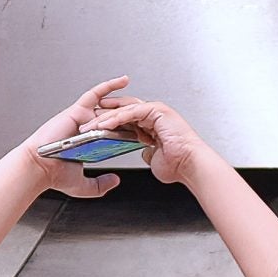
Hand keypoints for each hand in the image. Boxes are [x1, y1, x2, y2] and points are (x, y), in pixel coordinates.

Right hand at [19, 75, 135, 199]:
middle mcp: (87, 128)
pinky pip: (95, 95)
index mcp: (90, 142)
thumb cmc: (55, 175)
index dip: (129, 131)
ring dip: (125, 101)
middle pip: (114, 118)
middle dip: (131, 117)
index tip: (144, 134)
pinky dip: (108, 86)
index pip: (113, 133)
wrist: (40, 168)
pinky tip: (124, 81)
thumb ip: (100, 184)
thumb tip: (116, 180)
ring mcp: (83, 119)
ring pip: (108, 106)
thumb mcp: (84, 185)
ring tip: (141, 101)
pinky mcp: (77, 111)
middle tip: (147, 117)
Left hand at [96, 98, 213, 186]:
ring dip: (106, 117)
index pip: (127, 118)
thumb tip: (144, 153)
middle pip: (123, 110)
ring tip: (91, 125)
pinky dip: (117, 117)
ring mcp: (157, 110)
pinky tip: (105, 124)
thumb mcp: (155, 158)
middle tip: (87, 123)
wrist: (190, 166)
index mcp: (154, 123)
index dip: (110, 122)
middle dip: (104, 116)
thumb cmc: (178, 165)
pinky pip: (132, 111)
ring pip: (125, 109)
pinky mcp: (157, 110)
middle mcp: (155, 114)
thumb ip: (148, 152)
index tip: (94, 128)